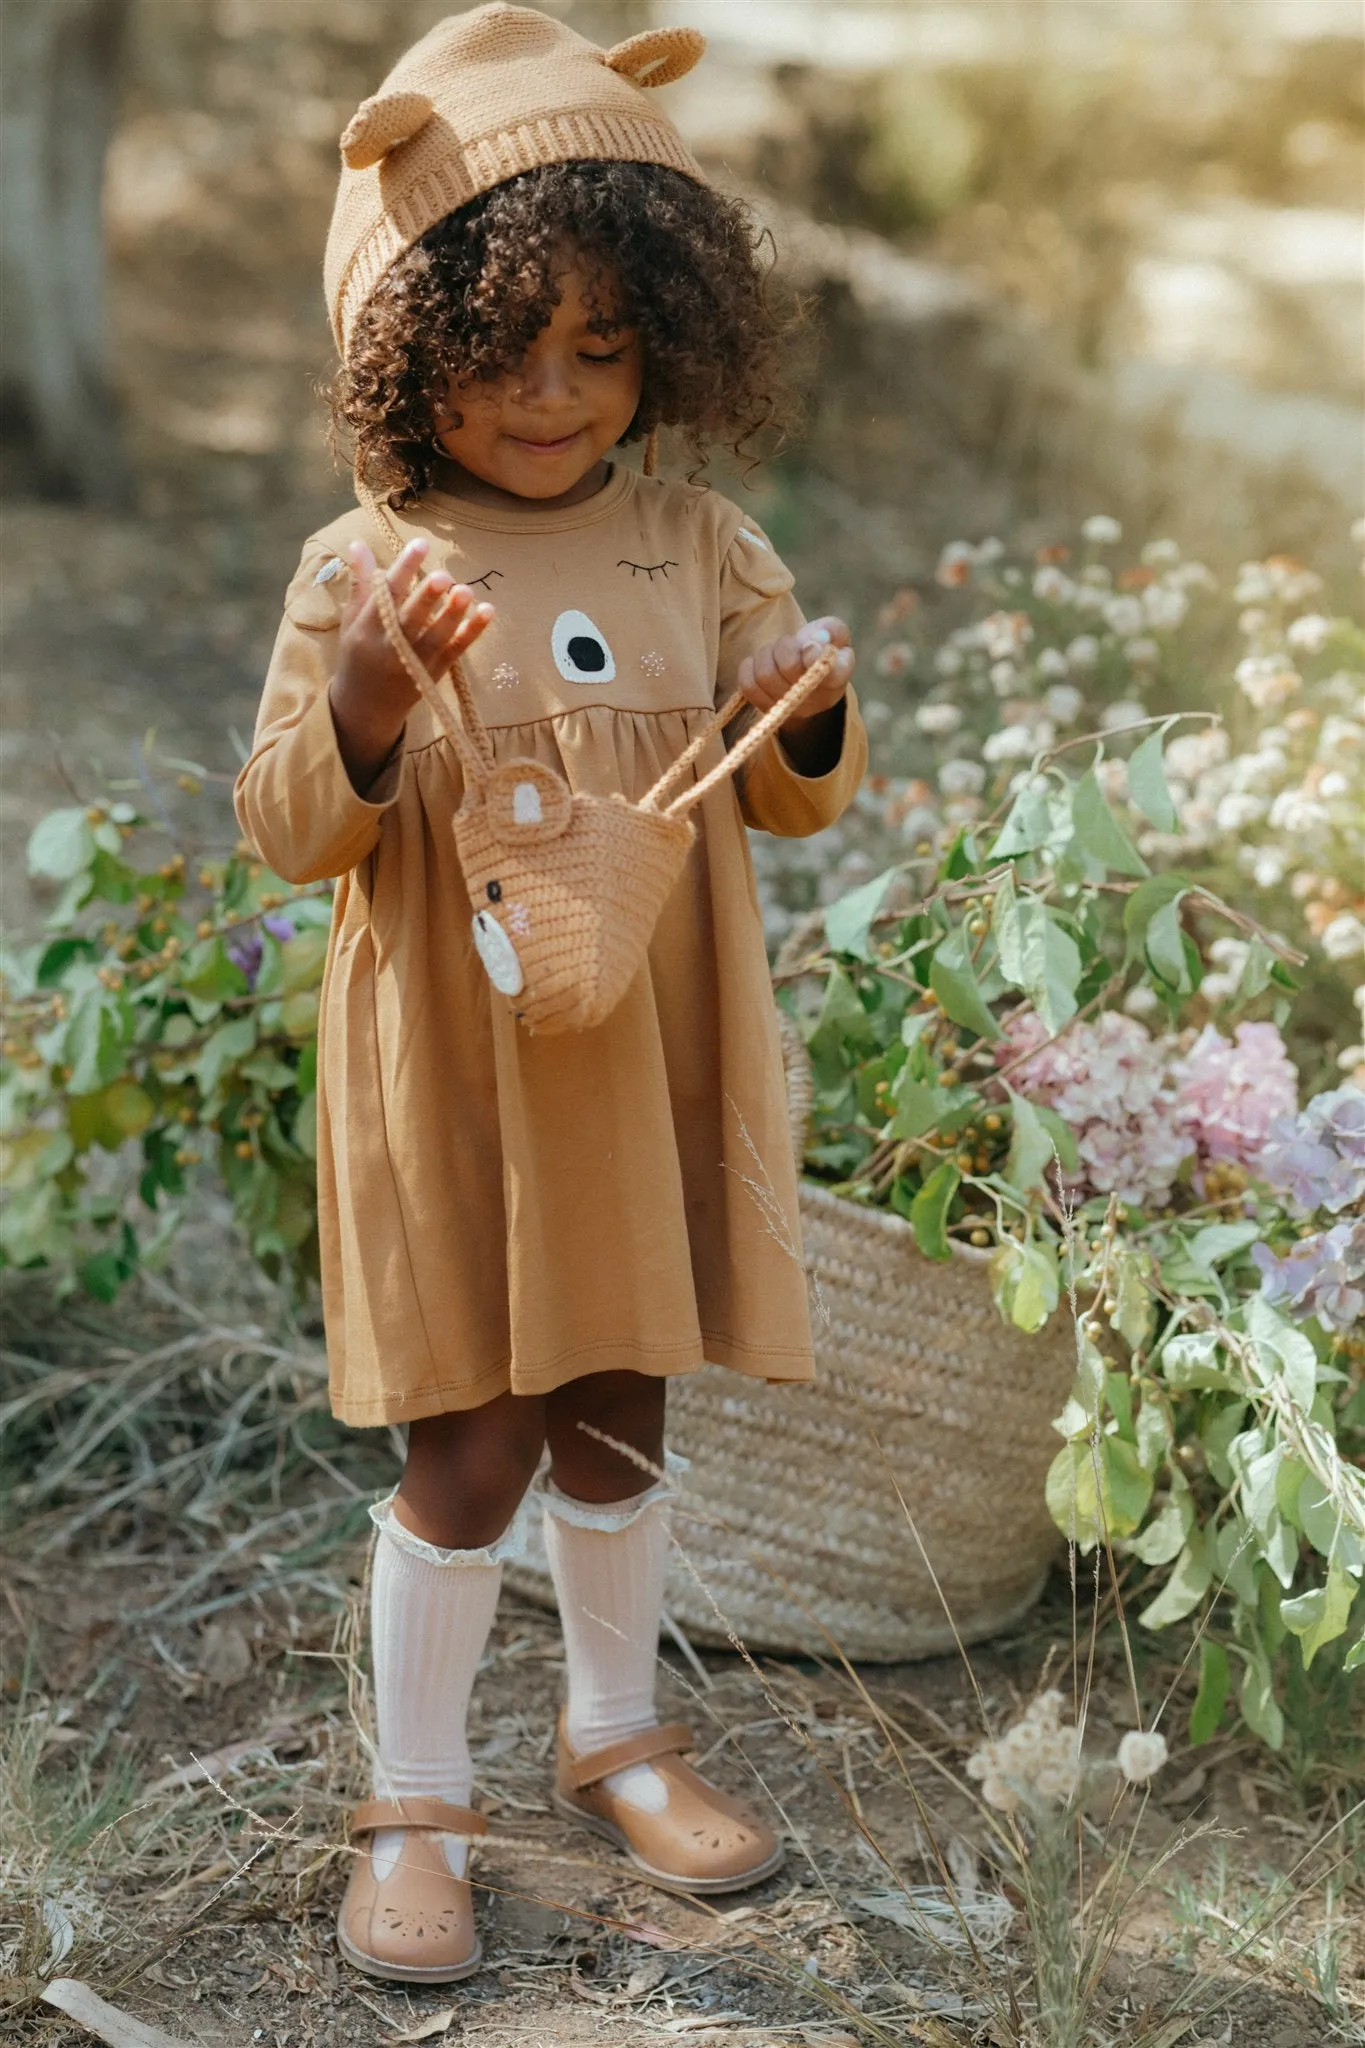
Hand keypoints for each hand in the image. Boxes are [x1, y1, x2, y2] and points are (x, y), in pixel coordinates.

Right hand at [329, 537, 494, 792]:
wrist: (366, 708)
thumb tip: (358, 543)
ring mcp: (415, 663)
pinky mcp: (435, 673)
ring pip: (436, 638)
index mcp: (366, 630)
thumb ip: (361, 584)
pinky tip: (488, 612)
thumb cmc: (359, 655)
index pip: (385, 595)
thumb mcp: (352, 621)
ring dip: (453, 615)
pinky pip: (456, 651)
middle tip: (443, 576)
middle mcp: (390, 647)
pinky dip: (472, 633)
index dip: (403, 569)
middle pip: (410, 620)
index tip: (420, 545)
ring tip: (466, 591)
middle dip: (426, 599)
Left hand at [736, 616, 854, 730]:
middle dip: (784, 647)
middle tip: (788, 643)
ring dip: (766, 654)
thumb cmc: (822, 648)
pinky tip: (761, 663)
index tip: (809, 644)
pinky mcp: (766, 708)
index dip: (814, 656)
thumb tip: (814, 641)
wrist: (806, 675)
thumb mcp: (835, 634)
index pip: (829, 674)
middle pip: (789, 667)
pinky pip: (748, 685)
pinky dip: (750, 667)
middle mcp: (816, 700)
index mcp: (837, 678)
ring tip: (775, 652)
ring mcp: (789, 708)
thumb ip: (832, 630)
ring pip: (766, 674)